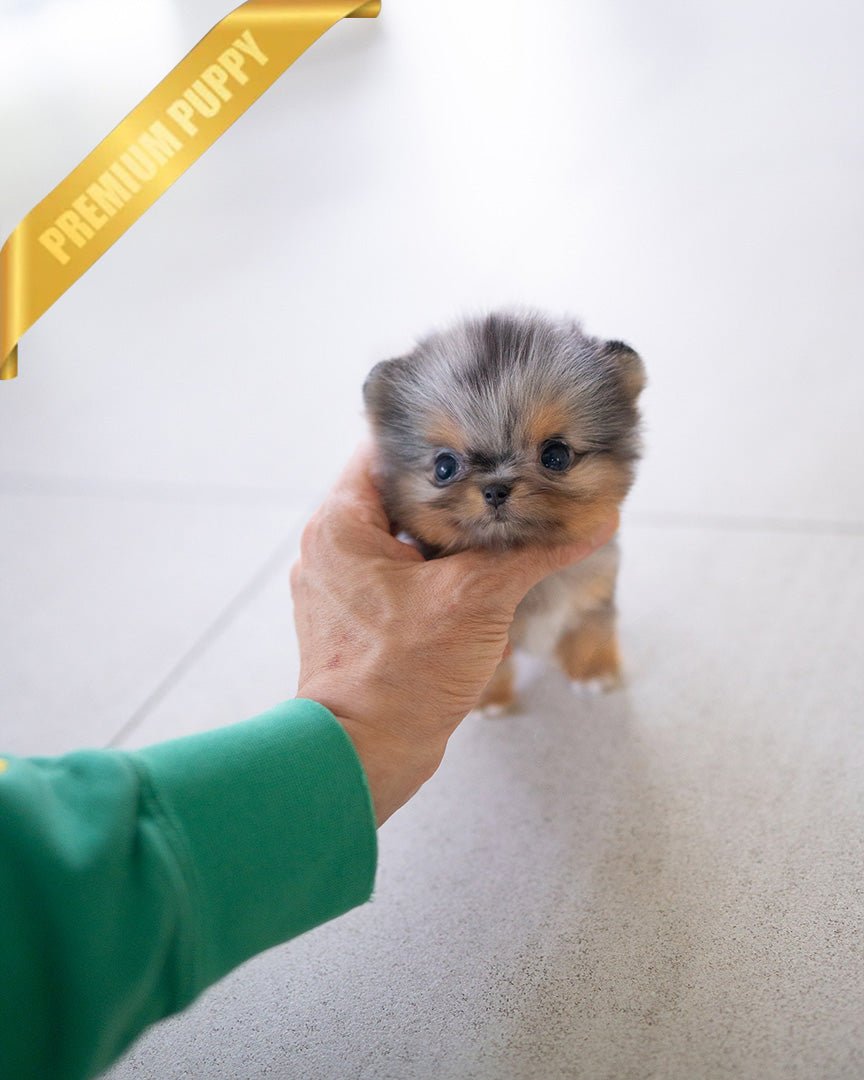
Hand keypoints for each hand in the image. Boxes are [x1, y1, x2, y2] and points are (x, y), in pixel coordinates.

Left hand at [291, 444, 618, 823]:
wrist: (364, 755)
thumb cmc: (401, 675)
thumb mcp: (478, 600)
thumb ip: (533, 553)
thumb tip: (594, 522)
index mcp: (340, 526)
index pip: (384, 451)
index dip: (435, 439)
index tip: (480, 430)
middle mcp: (330, 549)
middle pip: (398, 496)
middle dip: (453, 490)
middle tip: (504, 474)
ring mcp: (340, 587)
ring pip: (402, 539)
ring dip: (448, 534)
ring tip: (501, 517)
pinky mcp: (357, 620)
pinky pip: (400, 576)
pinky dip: (437, 570)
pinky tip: (481, 571)